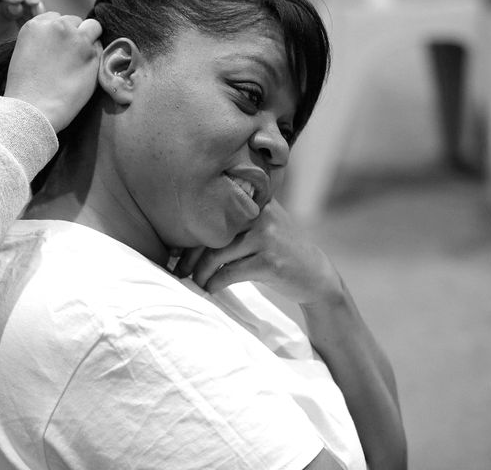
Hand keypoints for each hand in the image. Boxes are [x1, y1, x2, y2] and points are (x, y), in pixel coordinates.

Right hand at [4, 13, 101, 131]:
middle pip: (75, 21)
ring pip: (93, 28)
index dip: (59, 33)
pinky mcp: (94, 55)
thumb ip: (42, 39)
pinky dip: (96, 58)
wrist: (33, 109)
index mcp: (36, 25)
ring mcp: (78, 39)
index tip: (57, 48)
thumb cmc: (25, 88)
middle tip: (69, 57)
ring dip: (89, 40)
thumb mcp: (24, 52)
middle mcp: (58, 26)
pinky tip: (84, 73)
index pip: (56, 18)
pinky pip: (101, 49)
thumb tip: (59, 39)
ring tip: (80, 62)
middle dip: (74, 34)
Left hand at [173, 200, 341, 303]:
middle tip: (178, 270)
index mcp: (254, 201)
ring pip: (217, 255)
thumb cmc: (278, 250)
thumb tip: (184, 234)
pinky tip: (209, 288)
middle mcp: (260, 214)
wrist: (316, 274)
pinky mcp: (270, 262)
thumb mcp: (262, 224)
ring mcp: (267, 237)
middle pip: (211, 235)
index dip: (190, 235)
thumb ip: (234, 220)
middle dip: (189, 256)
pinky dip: (214, 283)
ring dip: (200, 273)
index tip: (175, 250)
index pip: (212, 214)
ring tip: (193, 282)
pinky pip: (230, 273)